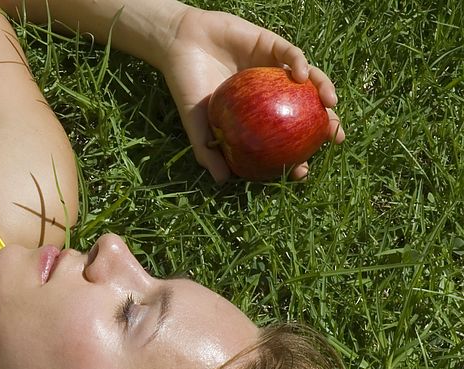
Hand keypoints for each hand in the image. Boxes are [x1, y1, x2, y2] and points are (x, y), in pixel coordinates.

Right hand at [160, 6, 345, 182]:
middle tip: (334, 137)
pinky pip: (291, 54)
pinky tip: (302, 76)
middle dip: (324, 124)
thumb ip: (208, 152)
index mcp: (253, 117)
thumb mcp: (195, 123)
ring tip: (331, 104)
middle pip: (304, 111)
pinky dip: (300, 64)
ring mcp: (272, 70)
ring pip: (308, 82)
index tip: (302, 169)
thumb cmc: (185, 85)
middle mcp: (268, 95)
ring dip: (323, 91)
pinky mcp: (271, 45)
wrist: (179, 43)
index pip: (280, 140)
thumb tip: (223, 180)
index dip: (295, 156)